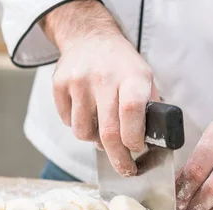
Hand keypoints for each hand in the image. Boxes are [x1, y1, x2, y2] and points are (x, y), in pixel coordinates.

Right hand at [43, 0, 158, 176]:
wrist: (89, 37)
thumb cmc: (122, 65)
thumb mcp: (144, 77)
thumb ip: (149, 108)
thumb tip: (153, 143)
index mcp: (132, 76)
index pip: (131, 112)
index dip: (134, 139)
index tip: (137, 150)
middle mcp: (104, 77)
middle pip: (108, 132)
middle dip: (118, 158)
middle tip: (125, 168)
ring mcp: (79, 81)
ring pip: (84, 133)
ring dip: (95, 142)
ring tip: (103, 130)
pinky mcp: (59, 85)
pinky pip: (68, 123)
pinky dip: (79, 126)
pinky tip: (87, 114)